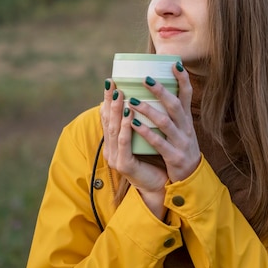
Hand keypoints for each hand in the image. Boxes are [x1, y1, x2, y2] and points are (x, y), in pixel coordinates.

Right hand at [100, 80, 168, 218]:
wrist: (159, 186)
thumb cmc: (154, 160)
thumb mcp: (145, 138)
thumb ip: (141, 122)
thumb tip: (145, 98)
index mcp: (116, 142)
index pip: (109, 117)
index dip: (108, 99)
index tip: (111, 81)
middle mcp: (112, 149)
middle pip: (109, 121)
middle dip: (110, 101)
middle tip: (112, 83)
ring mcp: (116, 158)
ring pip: (115, 130)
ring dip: (118, 110)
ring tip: (121, 94)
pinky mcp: (125, 165)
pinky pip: (126, 144)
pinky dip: (127, 128)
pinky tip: (130, 115)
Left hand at [129, 63, 200, 182]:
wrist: (191, 179)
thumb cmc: (180, 149)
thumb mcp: (181, 129)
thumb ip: (171, 113)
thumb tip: (158, 91)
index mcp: (186, 120)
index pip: (187, 95)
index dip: (183, 79)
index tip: (175, 64)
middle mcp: (186, 128)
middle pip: (175, 105)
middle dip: (161, 91)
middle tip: (145, 78)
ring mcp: (181, 142)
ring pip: (166, 122)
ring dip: (149, 110)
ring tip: (132, 101)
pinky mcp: (174, 156)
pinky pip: (159, 143)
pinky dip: (146, 133)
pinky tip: (133, 124)